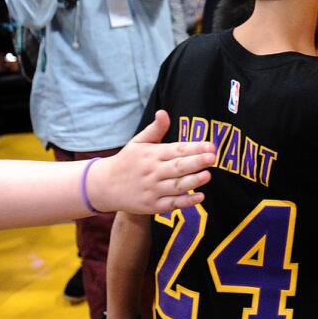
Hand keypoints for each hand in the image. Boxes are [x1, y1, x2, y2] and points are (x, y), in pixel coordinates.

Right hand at [88, 111, 216, 214]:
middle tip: (213, 157)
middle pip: (178, 167)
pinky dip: (186, 202)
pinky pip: (172, 204)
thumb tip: (163, 112)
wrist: (104, 186)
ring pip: (176, 186)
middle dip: (196, 162)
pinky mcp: (152, 206)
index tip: (210, 145)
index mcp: (151, 155)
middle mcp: (152, 172)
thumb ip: (155, 129)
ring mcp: (152, 190)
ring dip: (193, 181)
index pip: (176, 150)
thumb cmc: (127, 161)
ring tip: (208, 175)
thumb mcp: (138, 142)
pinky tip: (200, 197)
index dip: (194, 147)